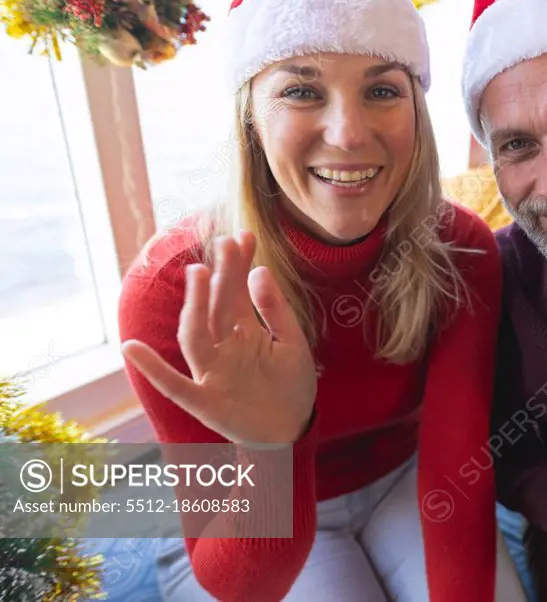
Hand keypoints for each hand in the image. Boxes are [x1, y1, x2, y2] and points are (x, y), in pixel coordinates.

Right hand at [122, 232, 317, 444]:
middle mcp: (224, 348)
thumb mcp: (293, 344)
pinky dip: (153, 369)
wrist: (292, 433)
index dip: (239, 266)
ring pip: (196, 336)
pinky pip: (175, 386)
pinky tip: (131, 348)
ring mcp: (213, 373)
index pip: (238, 293)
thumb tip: (260, 271)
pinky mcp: (206, 402)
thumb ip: (275, 310)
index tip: (243, 236)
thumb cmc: (291, 387)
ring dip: (195, 307)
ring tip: (198, 274)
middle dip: (221, 276)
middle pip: (218, 308)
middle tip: (224, 242)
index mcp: (244, 333)